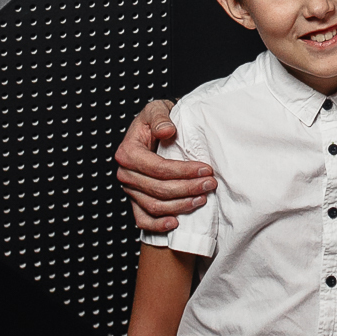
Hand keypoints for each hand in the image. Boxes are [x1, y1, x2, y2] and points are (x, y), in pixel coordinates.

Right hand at [115, 99, 215, 233]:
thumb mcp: (156, 109)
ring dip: (180, 206)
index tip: (205, 169)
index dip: (183, 172)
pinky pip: (143, 219)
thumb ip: (160, 118)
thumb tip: (167, 131)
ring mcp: (130, 190)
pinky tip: (176, 223)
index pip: (158, 168)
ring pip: (155, 206)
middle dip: (188, 188)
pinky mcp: (135, 201)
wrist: (153, 129)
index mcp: (128, 153)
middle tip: (210, 184)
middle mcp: (126, 173)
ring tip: (202, 199)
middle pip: (159, 189)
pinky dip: (158, 225)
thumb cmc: (156, 119)